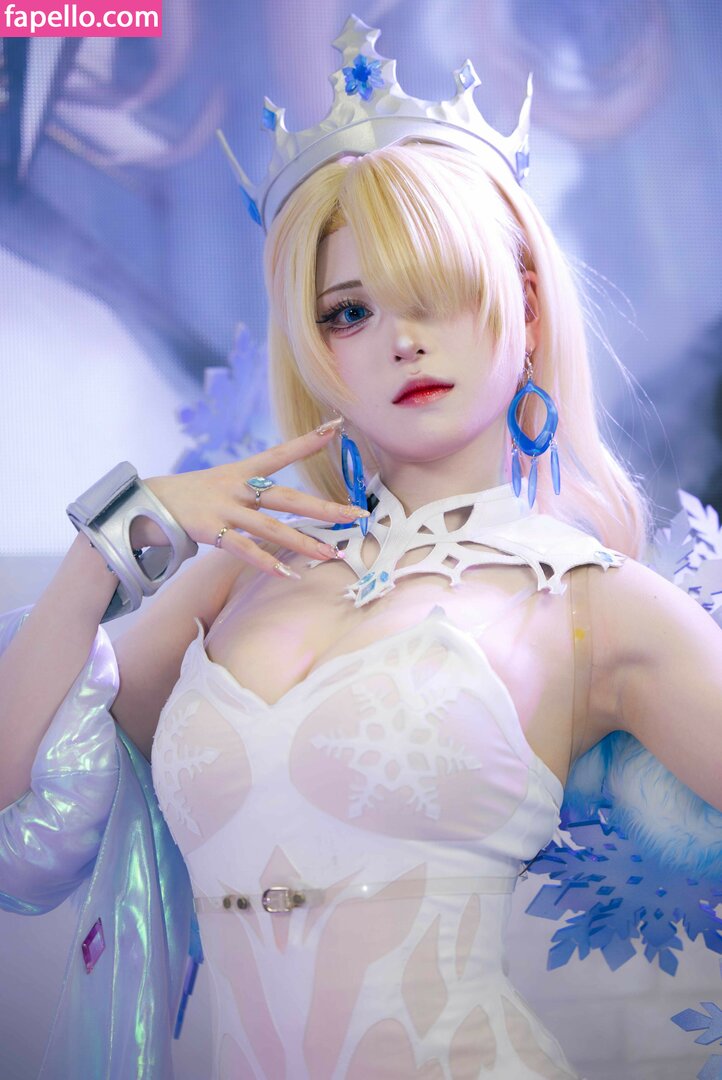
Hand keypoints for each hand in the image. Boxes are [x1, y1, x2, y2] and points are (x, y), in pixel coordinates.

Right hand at [132, 419, 367, 577]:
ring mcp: (225, 510)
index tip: (337, 425)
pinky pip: (245, 550)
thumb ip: (253, 493)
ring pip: (272, 528)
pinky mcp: (212, 531)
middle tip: (357, 513)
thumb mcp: (223, 484)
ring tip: (331, 554)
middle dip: (324, 507)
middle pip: (288, 497)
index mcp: (242, 472)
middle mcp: (237, 488)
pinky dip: (267, 563)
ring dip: (304, 542)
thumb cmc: (191, 496)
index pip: (281, 453)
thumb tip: (286, 506)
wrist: (145, 502)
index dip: (308, 440)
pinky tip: (289, 574)